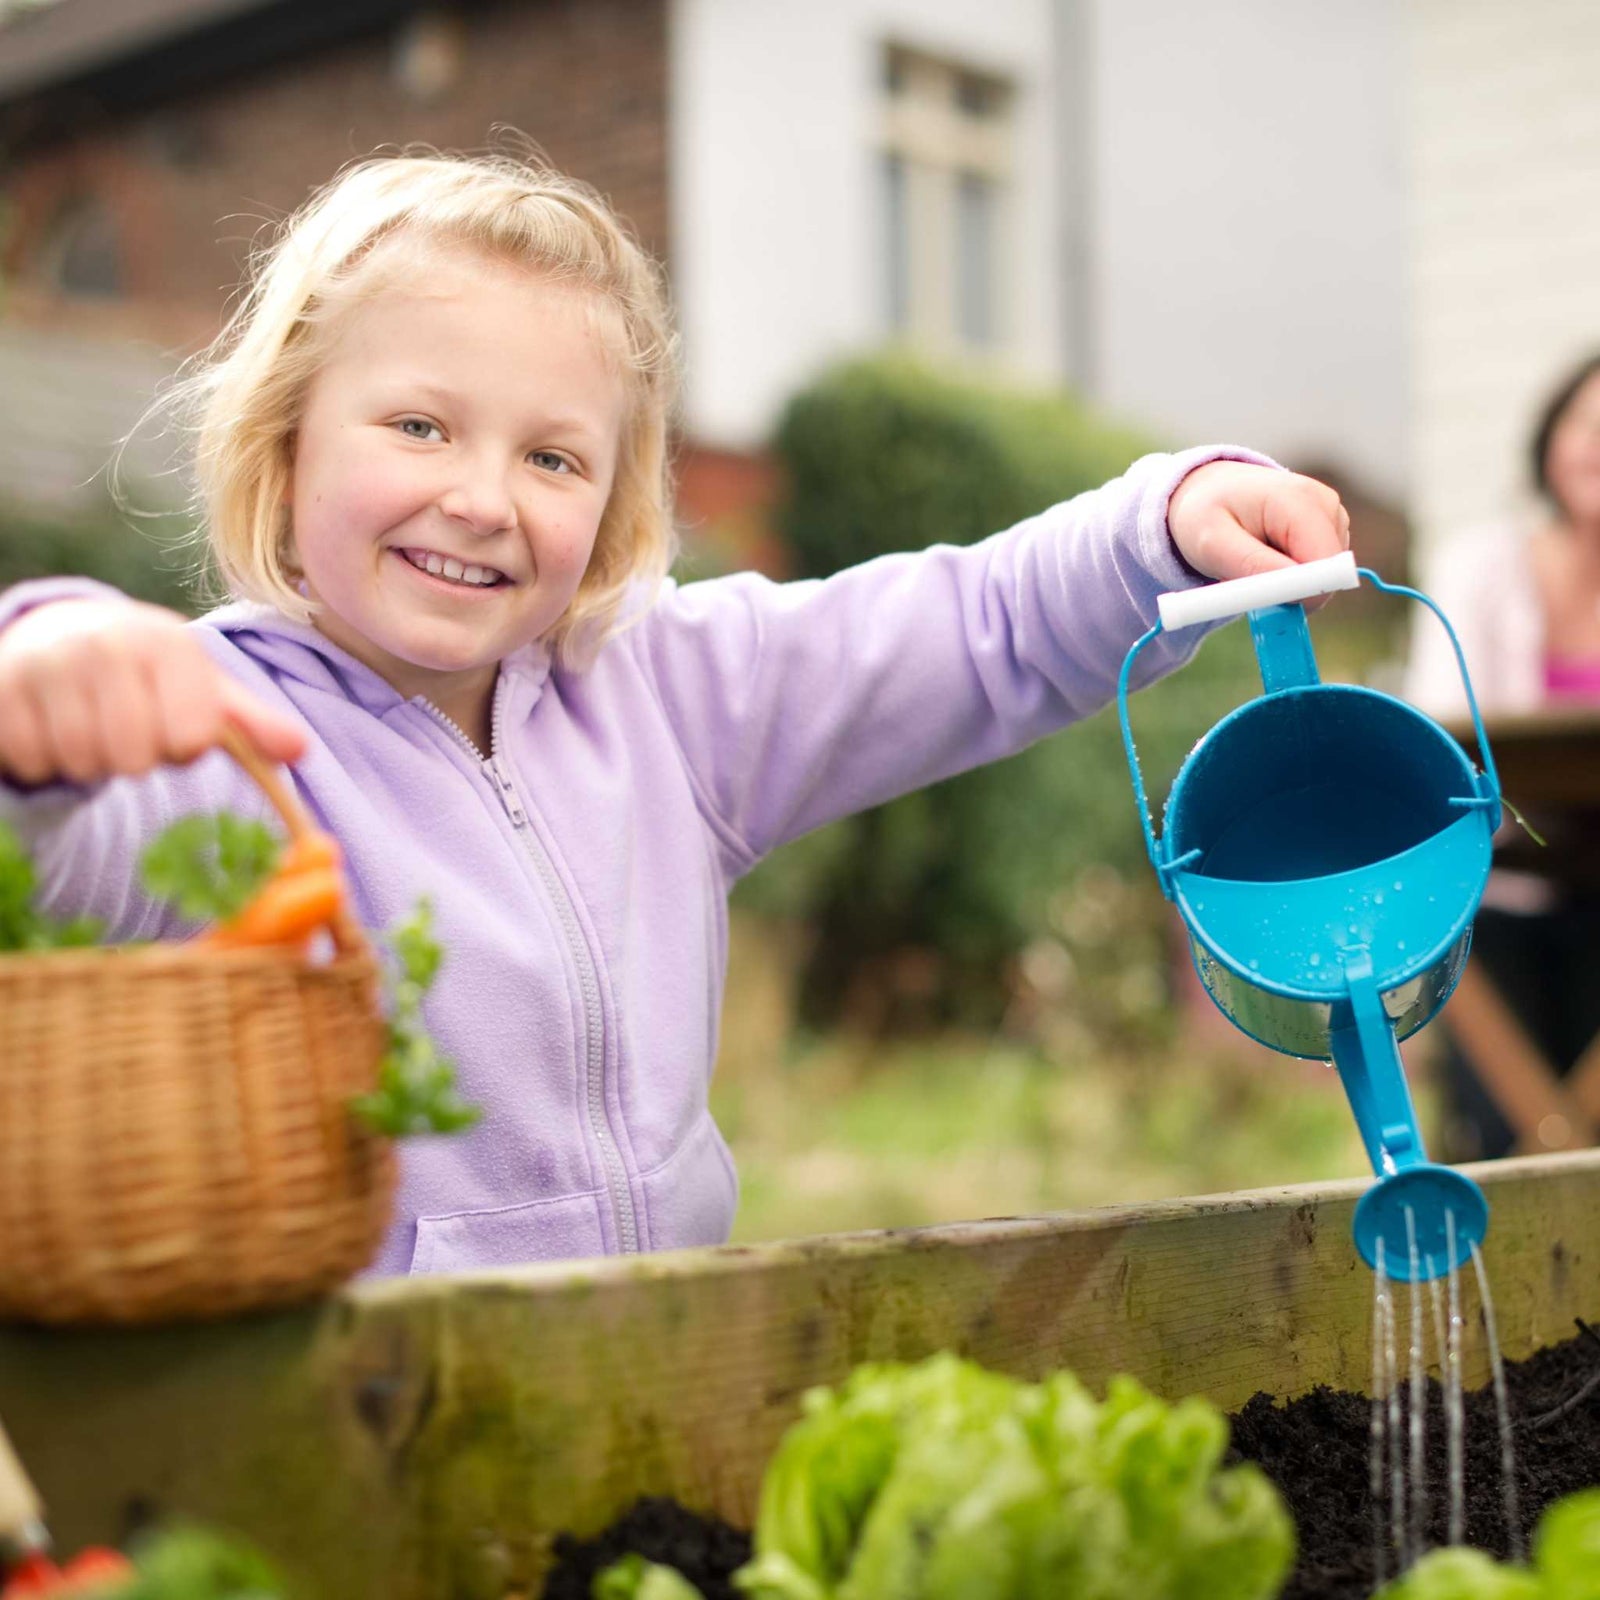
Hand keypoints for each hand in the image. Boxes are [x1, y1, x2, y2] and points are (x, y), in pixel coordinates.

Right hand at [0, 599, 307, 785]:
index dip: (183, 748)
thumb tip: (300, 749)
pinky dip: (42, 759)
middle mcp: (106, 644)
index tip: (173, 725)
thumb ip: (253, 723)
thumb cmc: (149, 677)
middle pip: (134, 758)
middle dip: (135, 759)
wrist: (61, 639)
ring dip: (88, 761)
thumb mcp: (205, 692)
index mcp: (168, 645)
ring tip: (89, 725)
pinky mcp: (1, 687)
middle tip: (127, 729)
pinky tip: (50, 726)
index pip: (191, 740)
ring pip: (81, 762)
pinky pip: (31, 759)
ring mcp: (46, 662)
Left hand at [1167, 462, 1350, 598]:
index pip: (1324, 563)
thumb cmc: (1206, 513)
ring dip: (1285, 583)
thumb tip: (1298, 591)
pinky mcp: (1330, 531)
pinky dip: (1289, 576)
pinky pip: (1315, 574)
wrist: (1207, 491)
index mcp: (1300, 500)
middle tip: (1245, 581)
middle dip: (1288, 591)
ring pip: (1321, 578)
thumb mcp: (1213, 544)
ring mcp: (1331, 517)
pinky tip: (1266, 556)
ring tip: (1252, 560)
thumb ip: (1254, 567)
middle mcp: (1325, 505)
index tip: (1265, 604)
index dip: (1299, 593)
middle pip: (1327, 575)